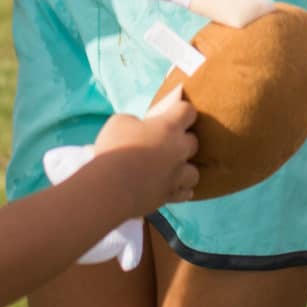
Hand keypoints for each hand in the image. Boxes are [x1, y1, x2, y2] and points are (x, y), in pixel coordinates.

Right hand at [94, 91, 199, 211]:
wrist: (111, 188)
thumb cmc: (115, 149)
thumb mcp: (120, 122)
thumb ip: (136, 122)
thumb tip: (140, 129)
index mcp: (169, 127)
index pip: (188, 111)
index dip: (181, 110)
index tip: (173, 112)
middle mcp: (179, 151)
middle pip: (194, 142)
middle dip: (183, 140)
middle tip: (167, 143)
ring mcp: (177, 176)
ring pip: (194, 172)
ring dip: (185, 169)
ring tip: (174, 169)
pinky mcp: (170, 196)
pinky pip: (185, 193)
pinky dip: (180, 190)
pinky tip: (173, 187)